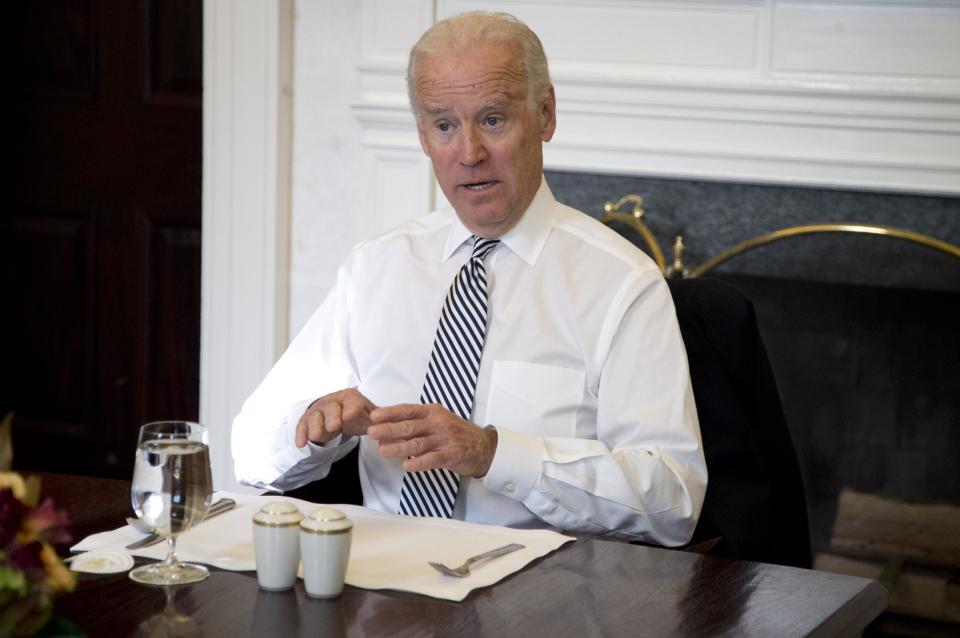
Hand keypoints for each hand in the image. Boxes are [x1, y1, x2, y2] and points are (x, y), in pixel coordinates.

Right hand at [295, 388, 375, 447]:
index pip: (352, 400)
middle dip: (332, 416)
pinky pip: (303, 425)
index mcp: (351, 398)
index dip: (351, 408)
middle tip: (333, 427)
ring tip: (317, 437)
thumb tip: (396, 433)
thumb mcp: (369, 416)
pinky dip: (301, 434)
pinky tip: (301, 444)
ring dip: (315, 425)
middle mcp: (334, 400)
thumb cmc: (357, 414)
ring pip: (315, 415)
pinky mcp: (308, 419)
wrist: (338, 411)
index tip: (350, 417)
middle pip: (331, 406)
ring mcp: (319, 409)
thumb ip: (381, 423)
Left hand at [367, 403, 497, 477]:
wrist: (484, 446)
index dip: (389, 413)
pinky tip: (407, 466)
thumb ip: (417, 423)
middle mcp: (438, 423)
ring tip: (382, 451)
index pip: (407, 410)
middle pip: (410, 426)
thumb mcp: (438, 420)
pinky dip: (419, 463)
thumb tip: (388, 429)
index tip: (373, 416)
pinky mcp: (452, 454)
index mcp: (433, 412)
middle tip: (371, 433)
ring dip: (398, 447)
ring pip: (418, 443)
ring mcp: (446, 438)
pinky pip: (433, 459)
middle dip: (389, 429)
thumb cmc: (455, 433)